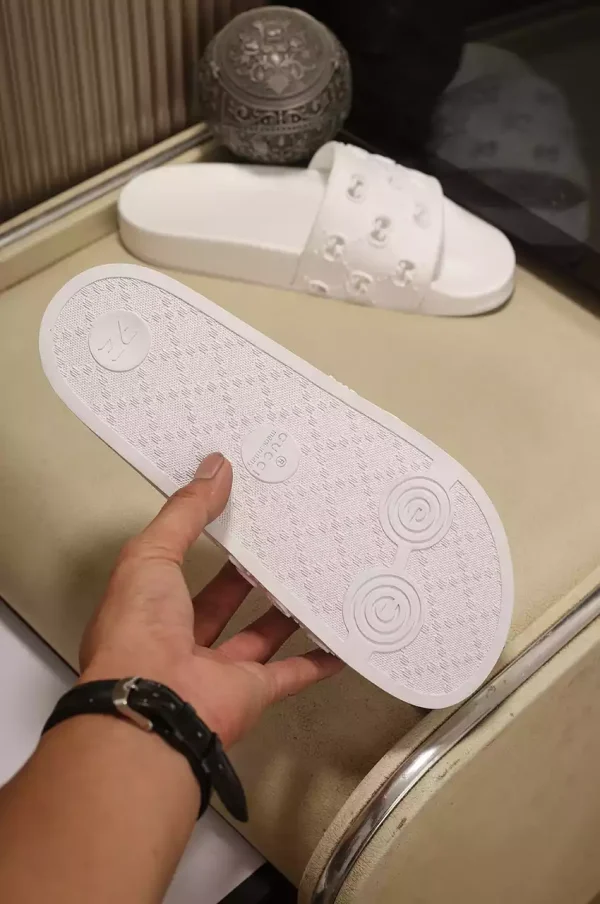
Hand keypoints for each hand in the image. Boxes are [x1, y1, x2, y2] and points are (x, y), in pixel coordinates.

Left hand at [79, 453, 341, 747]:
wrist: (154, 707)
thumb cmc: (140, 629)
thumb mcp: (151, 555)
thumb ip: (186, 512)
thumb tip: (216, 467)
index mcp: (150, 609)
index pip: (179, 567)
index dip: (204, 539)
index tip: (236, 511)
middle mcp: (182, 640)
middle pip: (222, 602)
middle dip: (248, 575)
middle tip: (280, 540)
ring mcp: (218, 670)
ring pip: (259, 636)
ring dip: (283, 613)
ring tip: (312, 577)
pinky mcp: (252, 693)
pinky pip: (290, 674)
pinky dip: (315, 661)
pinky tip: (336, 640)